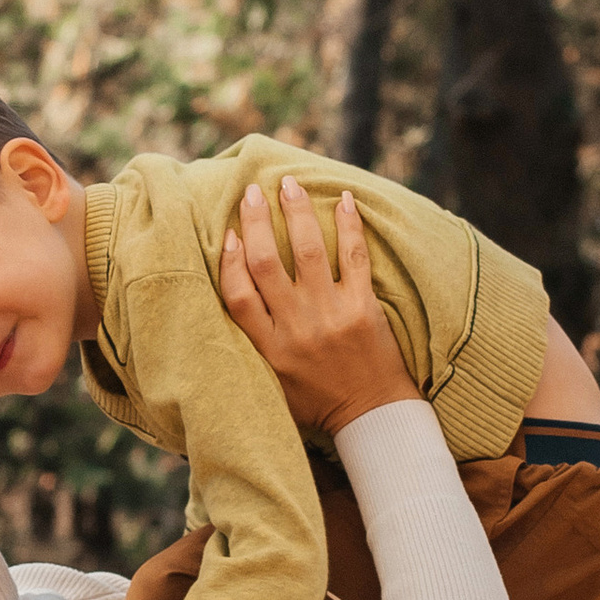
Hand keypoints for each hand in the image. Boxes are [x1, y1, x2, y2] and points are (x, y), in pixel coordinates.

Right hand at [218, 179, 417, 438]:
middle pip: (266, 263)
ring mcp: (330, 315)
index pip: (237, 294)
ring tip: (290, 184)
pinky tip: (346, 201)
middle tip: (252, 190)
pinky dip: (349, 226)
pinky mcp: (363, 308)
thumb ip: (253, 346)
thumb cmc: (318, 400)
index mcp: (268, 348)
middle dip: (256, 221)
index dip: (229, 260)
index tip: (228, 233)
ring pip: (307, 251)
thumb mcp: (272, 383)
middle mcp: (295, 328)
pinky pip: (354, 257)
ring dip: (296, 212)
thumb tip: (233, 297)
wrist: (371, 416)